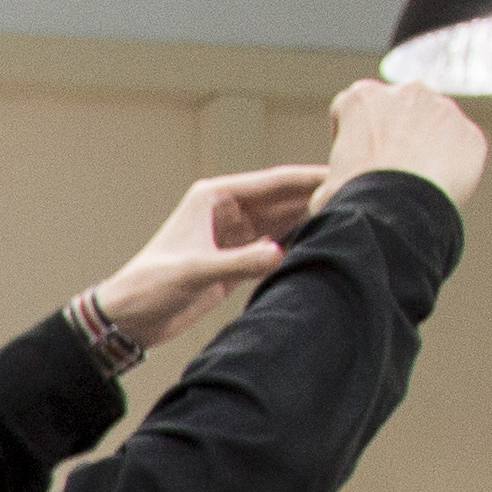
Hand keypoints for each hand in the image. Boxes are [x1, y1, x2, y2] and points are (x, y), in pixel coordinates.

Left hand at [83, 162, 330, 354]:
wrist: (128, 318)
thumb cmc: (148, 285)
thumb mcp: (193, 271)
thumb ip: (238, 263)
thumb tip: (278, 254)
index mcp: (216, 196)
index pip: (274, 182)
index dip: (310, 178)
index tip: (346, 173)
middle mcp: (229, 210)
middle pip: (285, 198)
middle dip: (320, 197)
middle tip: (363, 197)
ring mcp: (235, 234)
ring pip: (285, 221)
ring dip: (313, 220)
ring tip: (354, 219)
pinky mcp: (237, 260)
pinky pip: (276, 246)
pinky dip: (298, 245)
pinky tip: (325, 245)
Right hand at [314, 73, 485, 215]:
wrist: (398, 212)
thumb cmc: (354, 199)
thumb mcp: (324, 186)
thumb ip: (334, 172)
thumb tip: (333, 192)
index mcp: (362, 97)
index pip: (353, 106)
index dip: (351, 132)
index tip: (355, 156)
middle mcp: (406, 92)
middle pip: (399, 108)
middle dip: (396, 131)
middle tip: (389, 168)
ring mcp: (444, 109)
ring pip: (434, 124)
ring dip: (426, 144)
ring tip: (416, 182)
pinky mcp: (469, 134)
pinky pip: (459, 147)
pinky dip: (452, 163)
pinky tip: (437, 188)